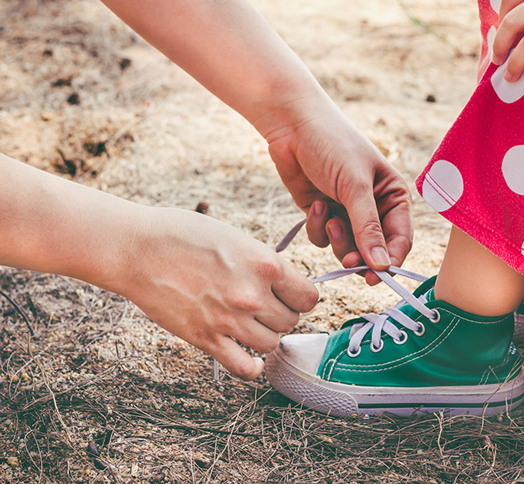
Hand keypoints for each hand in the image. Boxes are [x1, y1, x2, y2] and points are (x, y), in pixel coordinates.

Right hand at [118, 207, 318, 379]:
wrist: (137, 248)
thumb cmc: (183, 234)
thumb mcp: (236, 238)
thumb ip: (262, 263)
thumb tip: (282, 284)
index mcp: (265, 264)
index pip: (309, 297)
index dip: (300, 297)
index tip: (288, 295)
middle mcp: (253, 295)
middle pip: (290, 321)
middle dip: (280, 314)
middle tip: (262, 305)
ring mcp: (230, 320)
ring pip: (272, 343)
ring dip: (265, 336)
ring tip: (249, 323)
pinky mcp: (206, 339)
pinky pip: (245, 368)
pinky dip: (252, 367)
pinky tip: (249, 356)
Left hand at [264, 100, 412, 285]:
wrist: (292, 124)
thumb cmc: (332, 144)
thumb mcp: (354, 186)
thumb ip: (368, 227)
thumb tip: (382, 266)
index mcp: (393, 196)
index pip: (400, 239)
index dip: (389, 261)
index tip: (375, 277)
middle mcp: (373, 207)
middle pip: (373, 250)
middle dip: (358, 254)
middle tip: (346, 261)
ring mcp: (346, 211)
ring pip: (347, 248)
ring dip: (336, 240)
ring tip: (328, 218)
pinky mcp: (322, 213)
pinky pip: (323, 238)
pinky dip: (316, 226)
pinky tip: (313, 204)